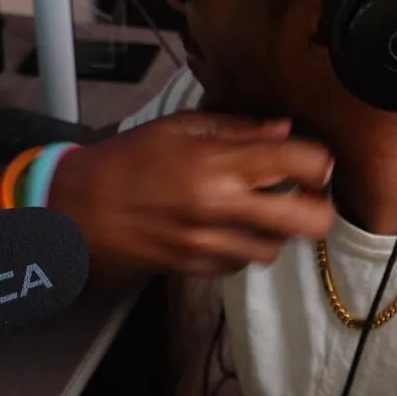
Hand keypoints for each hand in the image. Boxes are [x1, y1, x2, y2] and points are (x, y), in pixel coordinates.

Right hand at [47, 112, 334, 279]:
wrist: (77, 210)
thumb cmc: (126, 160)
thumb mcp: (178, 127)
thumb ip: (236, 128)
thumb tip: (283, 130)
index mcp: (220, 163)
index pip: (302, 163)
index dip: (319, 161)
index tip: (313, 160)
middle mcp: (223, 206)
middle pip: (309, 220)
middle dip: (318, 207)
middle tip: (305, 194)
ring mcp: (212, 242)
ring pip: (278, 248)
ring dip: (280, 230)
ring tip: (262, 210)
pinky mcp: (198, 268)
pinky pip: (243, 264)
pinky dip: (247, 248)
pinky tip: (232, 227)